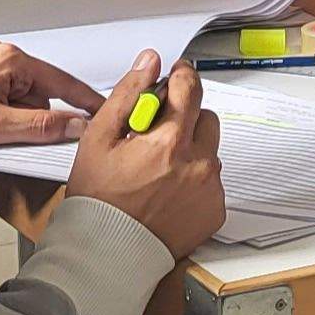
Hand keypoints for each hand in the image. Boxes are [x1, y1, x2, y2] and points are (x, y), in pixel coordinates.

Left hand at [0, 43, 100, 152]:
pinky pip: (2, 95)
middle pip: (38, 91)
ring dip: (12, 117)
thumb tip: (74, 124)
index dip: (83, 100)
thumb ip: (41, 127)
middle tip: (8, 133)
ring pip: (19, 96)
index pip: (60, 81)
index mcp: (9, 59)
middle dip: (31, 117)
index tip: (100, 110)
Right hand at [62, 54, 225, 258]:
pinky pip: (212, 181)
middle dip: (184, 118)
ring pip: (209, 150)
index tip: (176, 76)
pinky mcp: (215, 210)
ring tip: (159, 169)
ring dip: (190, 150)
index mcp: (169, 141)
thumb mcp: (98, 139)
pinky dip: (195, 180)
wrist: (108, 252)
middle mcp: (198, 163)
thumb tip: (149, 62)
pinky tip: (169, 192)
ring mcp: (210, 188)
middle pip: (204, 118)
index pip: (189, 88)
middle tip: (157, 135)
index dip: (181, 76)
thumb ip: (128, 94)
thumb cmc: (99, 200)